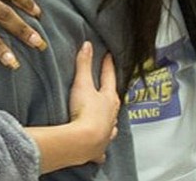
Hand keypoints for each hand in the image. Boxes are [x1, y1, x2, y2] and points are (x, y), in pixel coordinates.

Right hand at [68, 42, 119, 164]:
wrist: (83, 141)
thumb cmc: (85, 111)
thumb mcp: (82, 83)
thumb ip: (84, 64)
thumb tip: (87, 45)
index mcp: (110, 98)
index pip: (109, 77)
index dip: (108, 66)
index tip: (109, 56)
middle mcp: (112, 116)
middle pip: (113, 101)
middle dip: (110, 93)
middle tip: (108, 87)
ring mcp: (107, 133)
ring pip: (111, 124)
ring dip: (108, 119)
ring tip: (107, 117)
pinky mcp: (98, 148)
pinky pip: (102, 147)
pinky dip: (102, 145)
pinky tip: (101, 150)